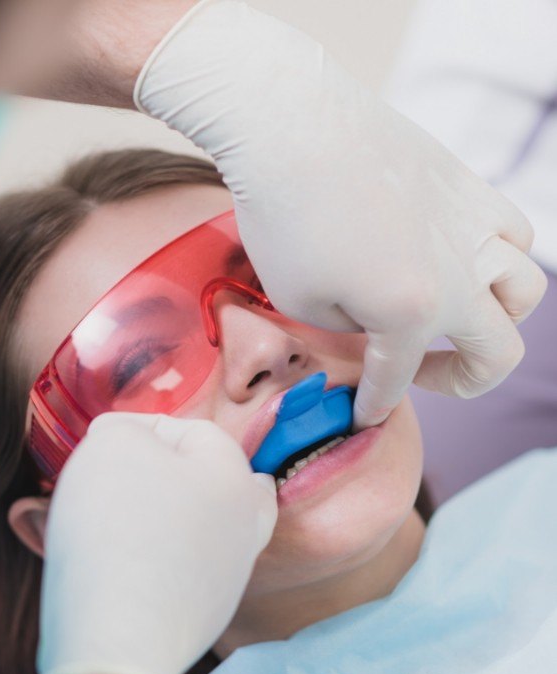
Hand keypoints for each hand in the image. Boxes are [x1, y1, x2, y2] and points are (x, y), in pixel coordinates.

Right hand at [22, 412, 275, 673]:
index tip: (97, 444)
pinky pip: (174, 573)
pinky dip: (147, 561)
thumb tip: (125, 442)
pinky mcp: (201, 619)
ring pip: (194, 530)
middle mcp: (245, 527)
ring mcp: (228, 578)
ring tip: (100, 522)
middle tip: (127, 478)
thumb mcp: (113, 445)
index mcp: (235, 478)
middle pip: (213, 483)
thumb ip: (123, 429)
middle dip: (167, 474)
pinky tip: (109, 565)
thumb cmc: (118, 528)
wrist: (118, 639)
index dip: (138, 428)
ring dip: (152, 519)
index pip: (191, 430)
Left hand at [135, 0, 546, 427]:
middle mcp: (460, 274)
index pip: (398, 378)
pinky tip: (460, 258)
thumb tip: (373, 326)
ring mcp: (473, 225)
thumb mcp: (299, 301)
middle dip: (463, 381)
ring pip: (524, 289)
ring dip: (495, 319)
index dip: (375, 403)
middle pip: (499, 351)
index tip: (362, 415)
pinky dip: (498, 258)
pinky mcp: (468, 185)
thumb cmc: (283, 216)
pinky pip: (512, 232)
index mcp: (412, 312)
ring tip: (454, 317)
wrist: (290, 124)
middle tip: (423, 376)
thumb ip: (350, 330)